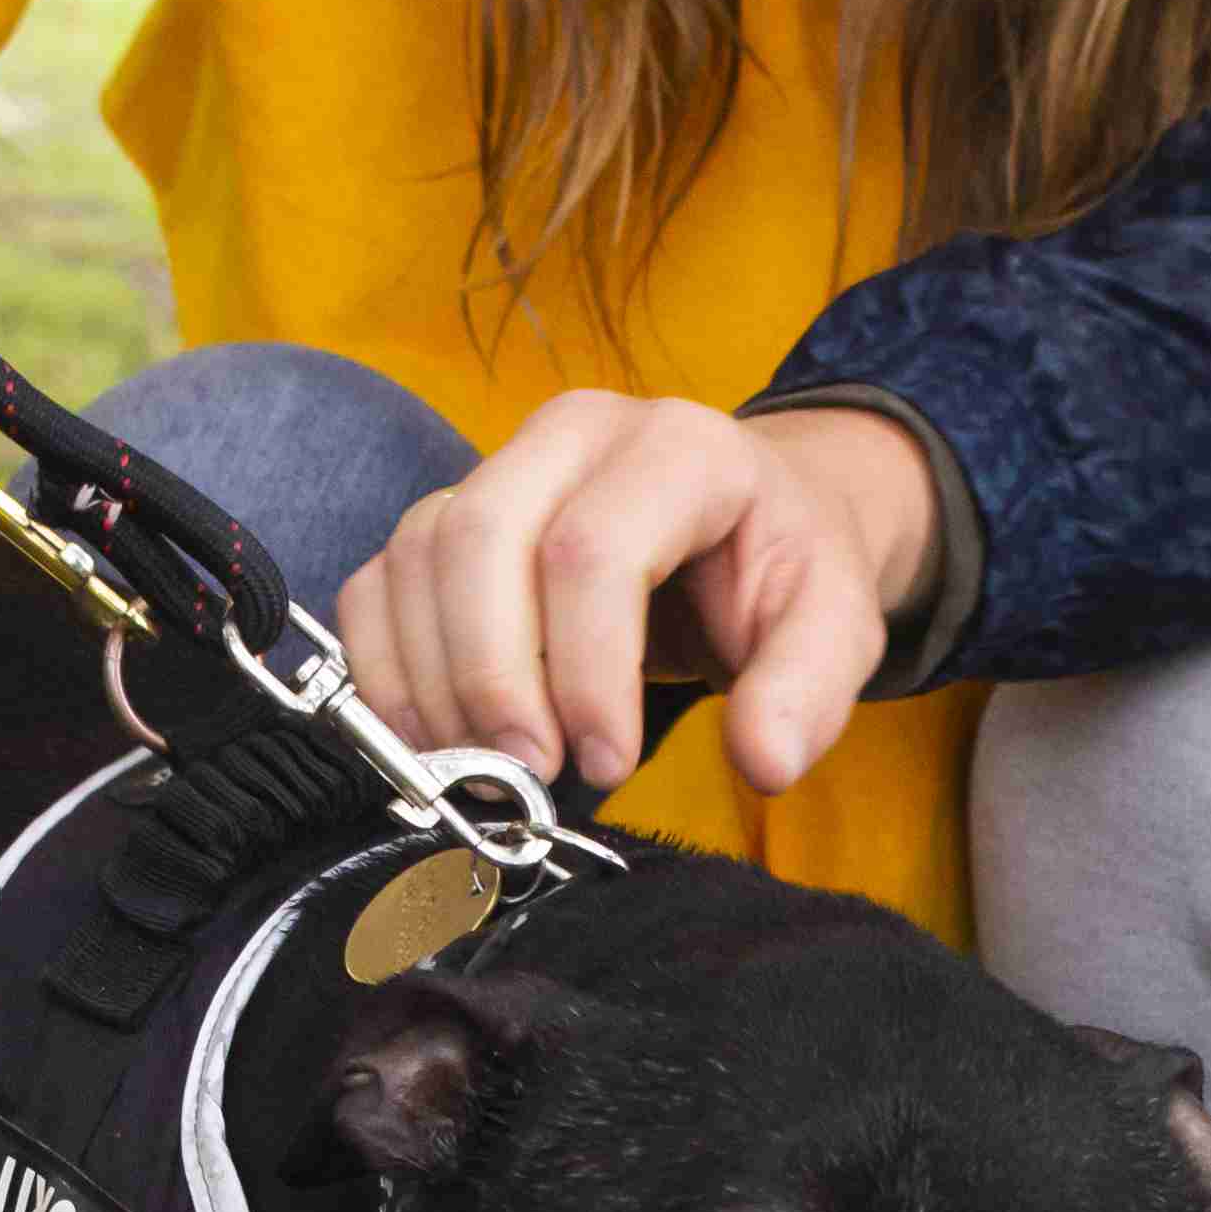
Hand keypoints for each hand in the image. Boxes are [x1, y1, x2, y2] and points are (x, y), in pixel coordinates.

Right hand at [338, 394, 940, 795]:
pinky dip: (386, 672)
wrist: (746, 522)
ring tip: (488, 769)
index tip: (606, 763)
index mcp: (678, 447)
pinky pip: (376, 583)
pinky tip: (434, 741)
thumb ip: (807, 691)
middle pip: (482, 537)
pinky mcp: (448, 518)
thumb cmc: (779, 571)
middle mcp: (574, 434)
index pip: (593, 550)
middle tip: (526, 777)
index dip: (584, 672)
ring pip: (418, 557)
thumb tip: (763, 762)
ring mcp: (498, 467)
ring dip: (436, 686)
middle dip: (492, 678)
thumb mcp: (834, 625)